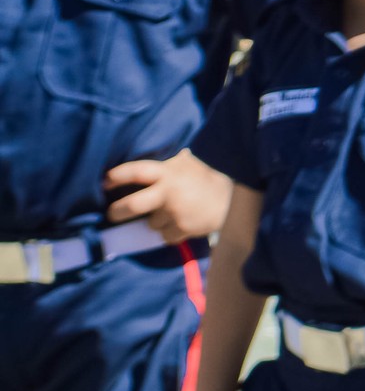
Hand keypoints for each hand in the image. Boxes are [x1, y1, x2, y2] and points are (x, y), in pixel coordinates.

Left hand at [103, 149, 230, 241]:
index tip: (105, 181)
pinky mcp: (183, 228)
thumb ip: (167, 164)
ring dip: (159, 221)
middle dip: (118, 211)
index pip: (135, 172)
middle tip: (112, 214)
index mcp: (167, 173)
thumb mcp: (187, 164)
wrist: (233, 200)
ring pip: (152, 223)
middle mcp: (168, 193)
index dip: (117, 176)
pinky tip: (183, 224)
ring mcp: (175, 212)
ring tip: (173, 214)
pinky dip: (172, 232)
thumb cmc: (206, 178)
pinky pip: (167, 235)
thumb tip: (146, 155)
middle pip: (132, 205)